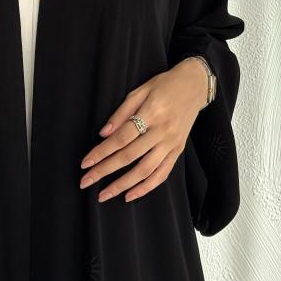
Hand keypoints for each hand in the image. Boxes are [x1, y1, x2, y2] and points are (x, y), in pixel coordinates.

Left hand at [78, 58, 208, 202]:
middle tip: (86, 182)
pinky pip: (162, 174)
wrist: (195, 85)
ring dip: (123, 185)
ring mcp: (172, 143)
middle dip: (105, 171)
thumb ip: (121, 112)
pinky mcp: (178, 151)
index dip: (101, 152)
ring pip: (145, 170)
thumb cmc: (164, 85)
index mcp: (151, 113)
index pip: (121, 138)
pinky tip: (130, 195)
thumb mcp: (140, 90)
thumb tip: (103, 134)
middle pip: (129, 156)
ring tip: (104, 195)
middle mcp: (162, 131)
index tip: (85, 163)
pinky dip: (146, 187)